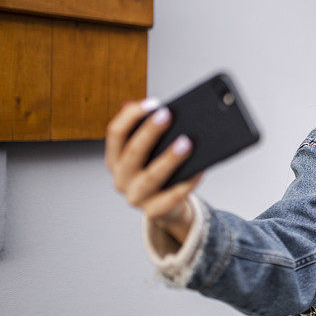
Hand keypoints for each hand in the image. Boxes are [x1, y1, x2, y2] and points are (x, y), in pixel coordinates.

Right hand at [105, 98, 203, 243]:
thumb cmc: (161, 171)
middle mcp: (121, 178)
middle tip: (168, 115)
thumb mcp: (153, 151)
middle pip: (133, 152)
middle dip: (150, 132)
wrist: (168, 206)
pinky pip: (172, 197)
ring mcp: (135, 197)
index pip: (115, 133)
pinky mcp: (154, 212)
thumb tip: (160, 108)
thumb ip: (152, 130)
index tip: (153, 103)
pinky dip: (187, 183)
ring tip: (186, 142)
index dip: (131, 116)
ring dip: (169, 159)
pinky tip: (200, 169)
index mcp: (116, 158)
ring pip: (151, 177)